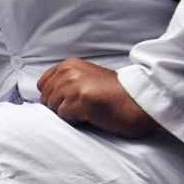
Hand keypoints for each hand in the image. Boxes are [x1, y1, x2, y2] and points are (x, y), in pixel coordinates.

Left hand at [37, 58, 158, 137]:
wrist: (140, 99)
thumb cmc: (115, 93)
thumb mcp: (87, 78)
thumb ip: (66, 82)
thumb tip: (45, 98)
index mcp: (69, 65)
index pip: (42, 84)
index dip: (52, 97)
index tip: (68, 101)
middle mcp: (69, 72)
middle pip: (46, 97)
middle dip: (60, 106)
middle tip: (82, 107)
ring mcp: (74, 85)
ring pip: (53, 107)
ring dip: (68, 113)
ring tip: (88, 110)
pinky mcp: (81, 99)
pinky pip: (64, 116)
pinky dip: (75, 119)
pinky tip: (91, 114)